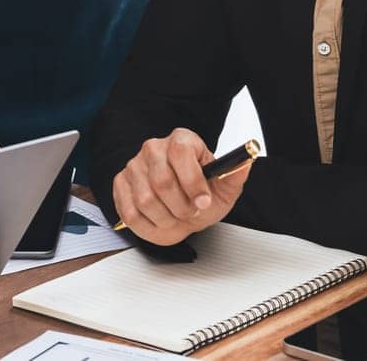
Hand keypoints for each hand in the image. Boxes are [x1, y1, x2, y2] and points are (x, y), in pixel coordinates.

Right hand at [111, 128, 253, 246]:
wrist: (184, 209)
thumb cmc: (202, 196)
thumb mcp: (225, 188)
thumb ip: (235, 174)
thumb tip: (245, 161)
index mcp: (181, 140)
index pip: (180, 153)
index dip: (192, 181)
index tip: (203, 202)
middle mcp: (154, 148)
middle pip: (161, 180)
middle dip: (180, 207)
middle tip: (190, 213)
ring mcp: (134, 165)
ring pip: (145, 200)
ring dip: (165, 218)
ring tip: (176, 218)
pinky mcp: (120, 184)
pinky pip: (129, 211)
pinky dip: (148, 226)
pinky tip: (160, 221)